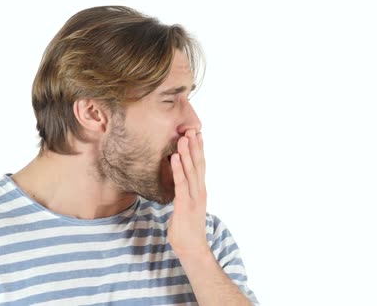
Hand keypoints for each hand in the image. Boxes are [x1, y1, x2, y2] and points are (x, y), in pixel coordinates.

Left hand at [167, 129, 209, 259]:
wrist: (192, 248)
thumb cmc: (186, 229)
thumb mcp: (185, 207)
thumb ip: (183, 194)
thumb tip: (176, 184)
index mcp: (199, 190)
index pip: (200, 166)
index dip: (198, 150)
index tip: (196, 134)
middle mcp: (199, 191)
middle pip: (198, 164)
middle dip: (195, 146)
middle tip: (192, 128)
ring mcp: (194, 197)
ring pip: (191, 171)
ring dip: (187, 153)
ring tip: (183, 138)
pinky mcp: (185, 204)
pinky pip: (181, 183)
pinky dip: (178, 169)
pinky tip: (175, 158)